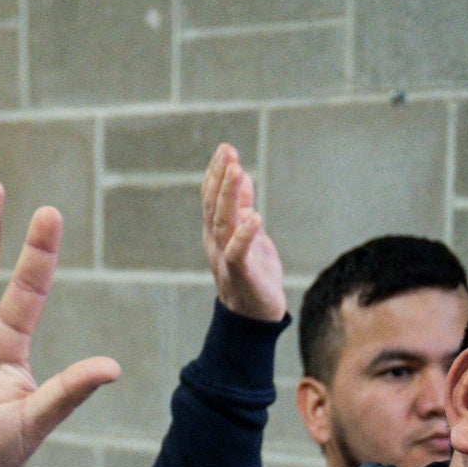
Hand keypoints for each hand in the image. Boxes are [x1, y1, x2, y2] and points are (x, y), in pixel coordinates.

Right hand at [200, 143, 285, 322]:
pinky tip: (254, 217)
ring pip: (223, 224)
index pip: (211, 199)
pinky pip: (238, 253)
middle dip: (220, 178)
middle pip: (214, 207)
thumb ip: (243, 208)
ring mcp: (226, 260)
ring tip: (238, 171)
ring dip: (229, 197)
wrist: (256, 317)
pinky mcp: (242, 275)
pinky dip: (245, 235)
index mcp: (217, 234)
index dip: (216, 174)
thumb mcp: (250, 234)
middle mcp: (216, 244)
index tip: (225, 149)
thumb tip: (243, 176)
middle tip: (228, 153)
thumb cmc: (254, 274)